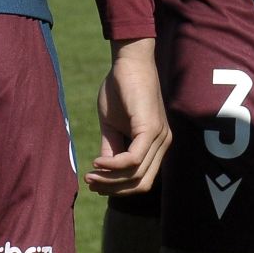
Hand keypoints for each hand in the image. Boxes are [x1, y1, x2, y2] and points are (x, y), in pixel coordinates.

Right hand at [89, 37, 169, 194]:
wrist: (128, 62)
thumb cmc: (120, 90)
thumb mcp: (112, 126)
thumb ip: (111, 149)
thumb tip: (103, 173)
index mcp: (156, 145)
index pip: (142, 181)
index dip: (118, 189)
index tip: (94, 185)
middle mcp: (163, 143)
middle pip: (141, 184)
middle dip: (114, 190)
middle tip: (91, 184)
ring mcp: (159, 137)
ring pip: (136, 174)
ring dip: (109, 180)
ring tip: (90, 175)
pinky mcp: (151, 128)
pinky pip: (133, 159)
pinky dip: (113, 166)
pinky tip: (97, 162)